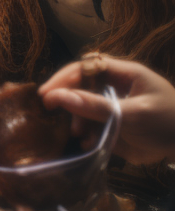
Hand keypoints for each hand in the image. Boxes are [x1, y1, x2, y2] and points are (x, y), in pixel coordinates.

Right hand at [40, 54, 174, 163]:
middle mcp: (117, 87)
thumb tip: (58, 97)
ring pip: (85, 107)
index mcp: (125, 74)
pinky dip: (88, 134)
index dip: (64, 77)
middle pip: (82, 85)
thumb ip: (96, 106)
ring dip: (78, 119)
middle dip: (67, 98)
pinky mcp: (116, 125)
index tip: (47, 93)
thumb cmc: (168, 124)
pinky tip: (88, 143)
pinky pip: (94, 125)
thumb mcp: (133, 114)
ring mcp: (116, 106)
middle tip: (49, 110)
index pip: (87, 67)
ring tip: (77, 134)